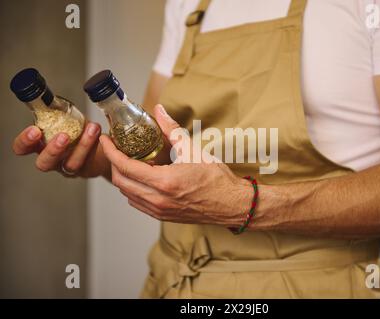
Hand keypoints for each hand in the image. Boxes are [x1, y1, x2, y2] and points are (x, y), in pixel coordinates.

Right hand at [12, 121, 107, 177]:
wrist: (96, 146)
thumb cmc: (74, 132)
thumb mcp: (62, 120)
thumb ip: (56, 113)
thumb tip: (52, 99)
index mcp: (40, 145)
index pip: (22, 148)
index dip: (24, 142)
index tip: (34, 131)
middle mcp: (52, 159)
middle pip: (44, 163)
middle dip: (52, 150)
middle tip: (63, 136)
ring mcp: (68, 166)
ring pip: (71, 164)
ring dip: (81, 146)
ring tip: (90, 129)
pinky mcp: (85, 169)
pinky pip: (89, 160)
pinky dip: (94, 143)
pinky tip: (96, 130)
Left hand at [100, 104, 252, 226]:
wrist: (230, 204)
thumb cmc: (217, 180)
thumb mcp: (194, 150)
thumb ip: (172, 129)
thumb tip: (159, 111)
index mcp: (164, 182)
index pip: (126, 166)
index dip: (111, 152)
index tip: (106, 140)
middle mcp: (158, 199)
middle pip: (121, 181)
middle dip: (113, 163)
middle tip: (116, 149)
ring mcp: (159, 210)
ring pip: (127, 194)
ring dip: (122, 177)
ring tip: (128, 161)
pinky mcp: (163, 216)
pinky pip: (137, 203)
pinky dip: (132, 189)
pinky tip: (141, 178)